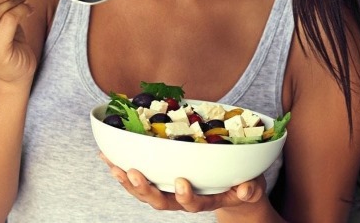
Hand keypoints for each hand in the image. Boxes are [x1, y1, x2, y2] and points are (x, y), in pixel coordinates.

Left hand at [100, 153, 266, 212]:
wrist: (234, 191)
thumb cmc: (243, 185)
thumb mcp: (251, 186)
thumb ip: (249, 189)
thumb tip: (245, 190)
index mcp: (205, 199)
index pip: (193, 204)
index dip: (185, 197)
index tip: (182, 181)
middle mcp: (183, 199)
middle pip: (160, 201)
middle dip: (144, 189)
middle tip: (132, 172)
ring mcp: (169, 191)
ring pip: (145, 192)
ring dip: (126, 180)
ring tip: (112, 164)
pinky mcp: (161, 182)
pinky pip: (139, 178)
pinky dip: (122, 167)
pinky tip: (107, 156)